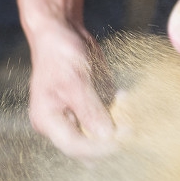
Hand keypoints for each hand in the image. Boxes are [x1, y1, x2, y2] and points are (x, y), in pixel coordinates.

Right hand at [26, 23, 117, 158]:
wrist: (61, 32)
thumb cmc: (60, 53)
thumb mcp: (75, 81)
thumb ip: (90, 110)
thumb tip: (106, 136)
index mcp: (47, 121)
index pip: (75, 147)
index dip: (100, 148)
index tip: (124, 138)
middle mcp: (59, 125)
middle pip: (88, 148)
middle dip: (111, 139)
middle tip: (131, 125)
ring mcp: (74, 119)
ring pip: (100, 137)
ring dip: (117, 125)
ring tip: (123, 98)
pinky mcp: (87, 111)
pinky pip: (106, 122)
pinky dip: (118, 113)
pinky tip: (122, 95)